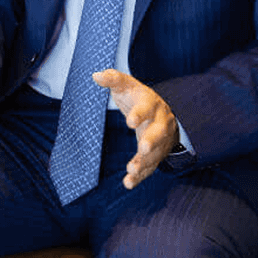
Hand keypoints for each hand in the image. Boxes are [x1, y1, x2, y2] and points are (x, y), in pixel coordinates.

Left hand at [93, 69, 178, 188]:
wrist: (162, 113)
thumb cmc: (138, 98)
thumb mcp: (127, 86)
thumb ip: (113, 79)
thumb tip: (96, 75)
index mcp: (151, 104)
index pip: (147, 108)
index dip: (140, 114)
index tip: (130, 121)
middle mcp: (160, 123)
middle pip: (158, 132)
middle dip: (152, 141)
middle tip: (143, 148)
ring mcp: (160, 141)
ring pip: (155, 153)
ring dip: (144, 162)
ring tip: (131, 169)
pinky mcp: (155, 155)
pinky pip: (150, 167)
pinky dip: (140, 176)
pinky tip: (128, 183)